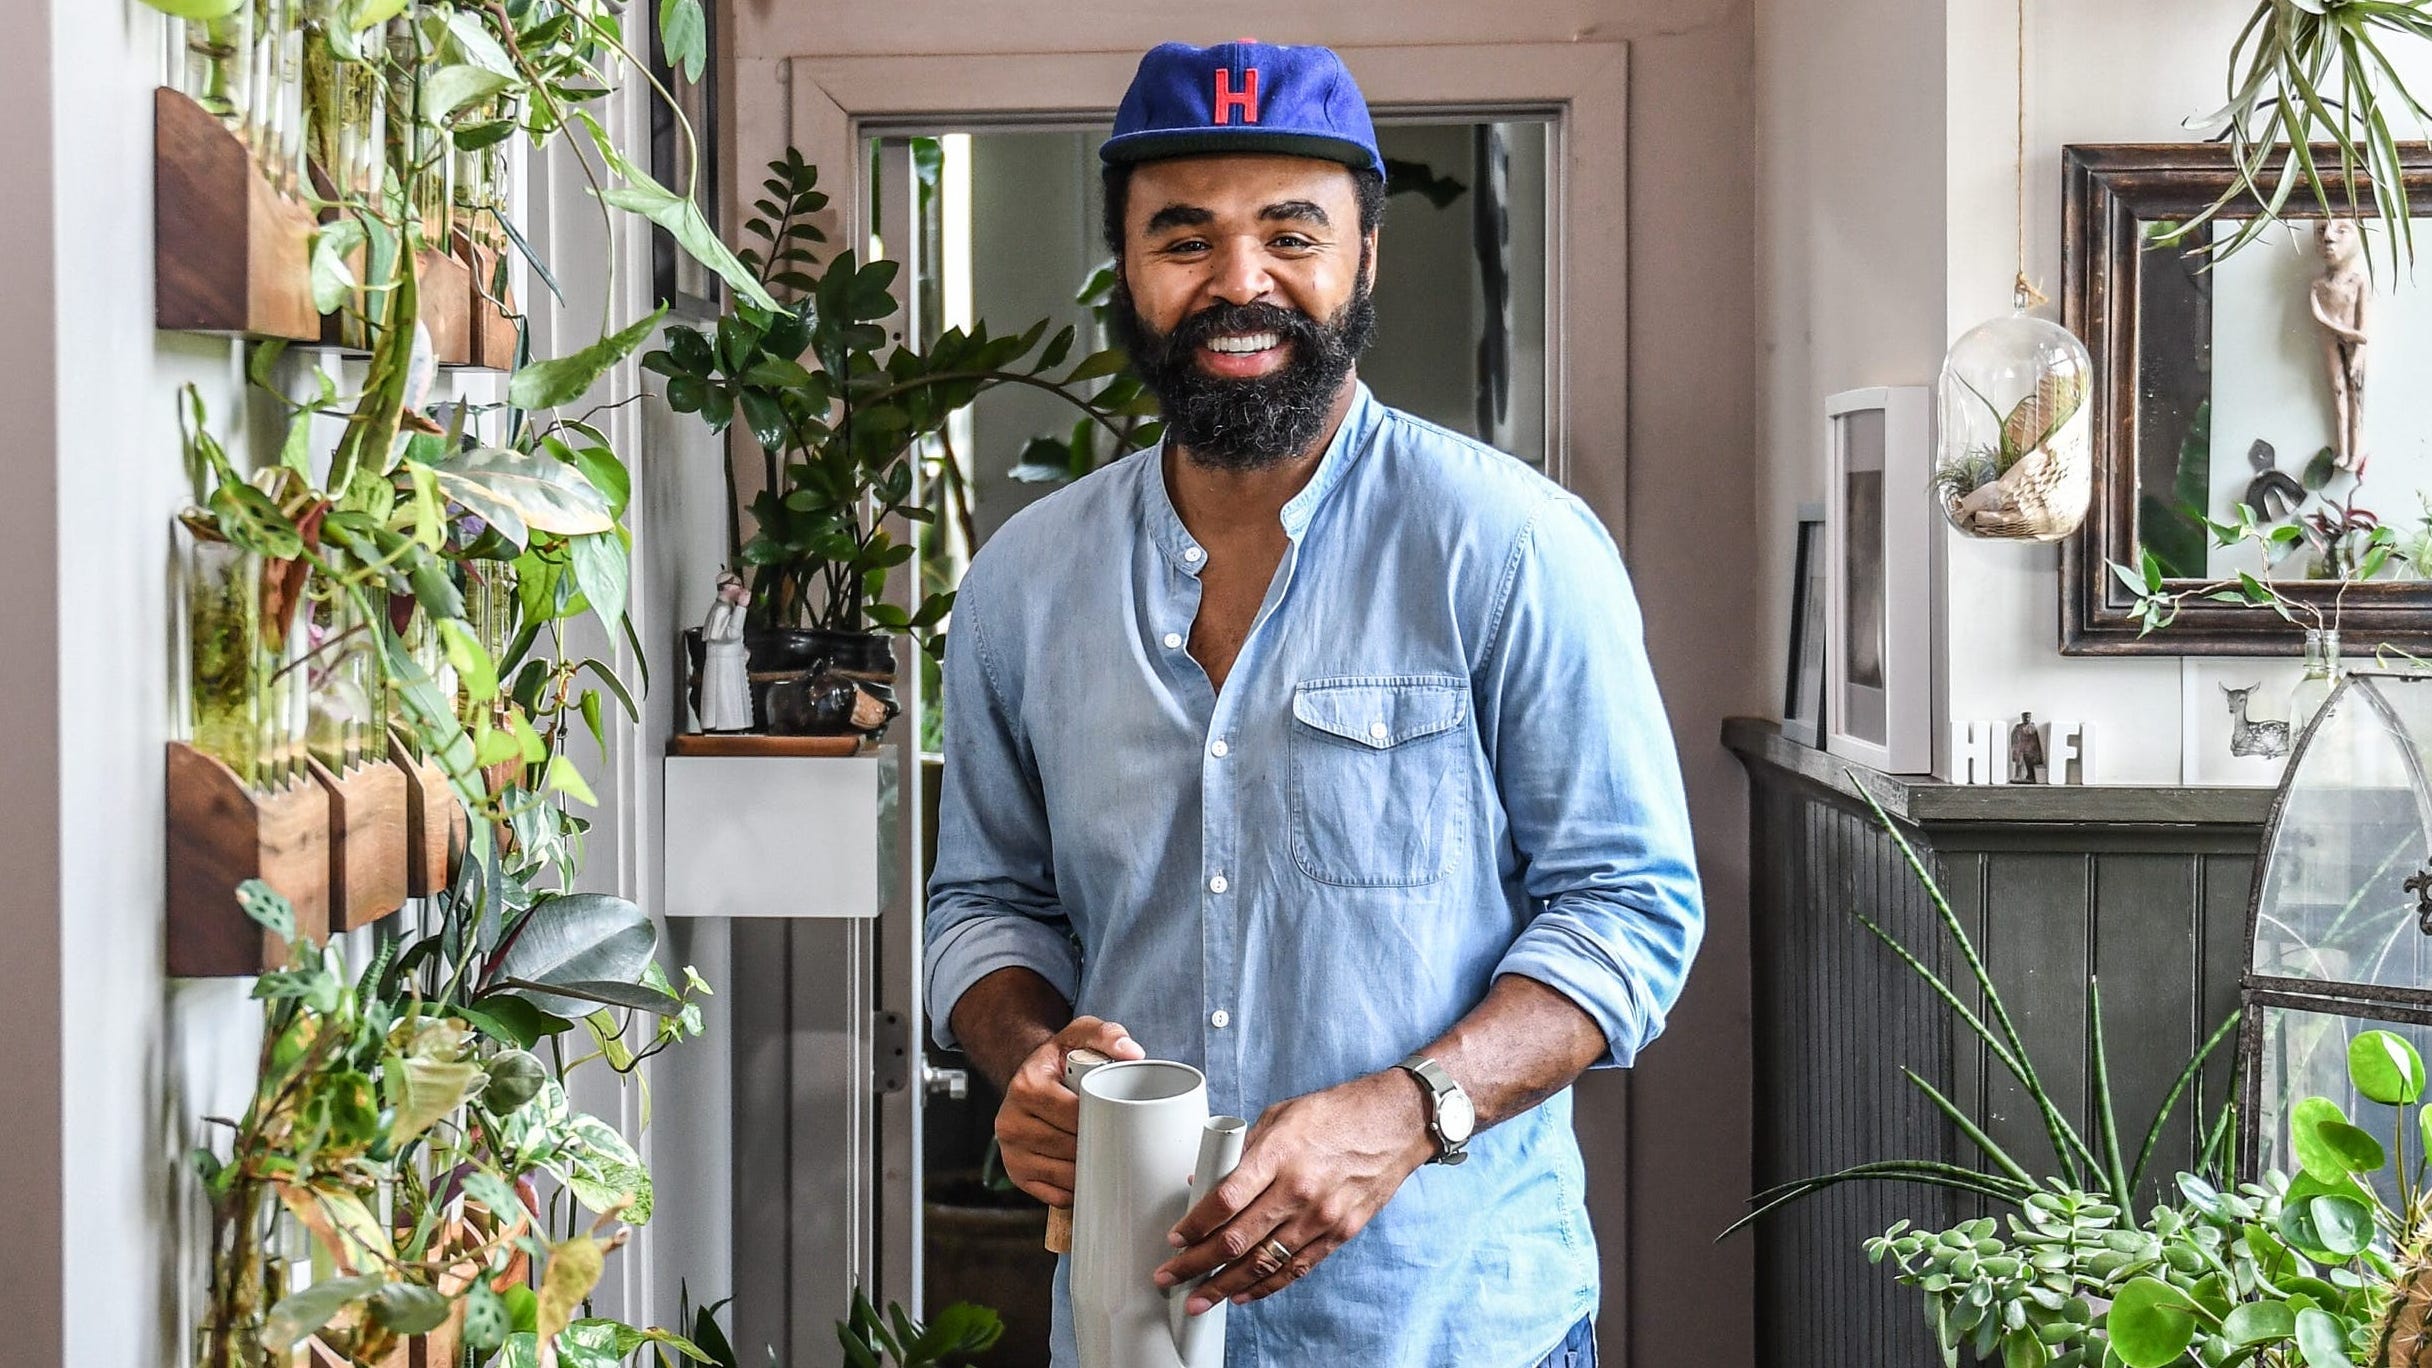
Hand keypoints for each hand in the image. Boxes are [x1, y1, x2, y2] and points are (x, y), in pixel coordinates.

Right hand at [993, 1016, 1143, 1206]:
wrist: (1033, 1076)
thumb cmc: (1063, 1058)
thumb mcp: (1082, 1034)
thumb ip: (1108, 1035)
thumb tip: (1131, 1052)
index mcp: (1026, 1086)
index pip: (1073, 1115)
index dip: (1101, 1119)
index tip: (1119, 1118)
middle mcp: (1010, 1120)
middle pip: (1068, 1147)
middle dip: (1096, 1145)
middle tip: (1117, 1137)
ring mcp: (1010, 1150)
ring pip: (1062, 1174)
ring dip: (1087, 1170)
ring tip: (1102, 1152)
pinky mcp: (1015, 1173)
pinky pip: (1053, 1194)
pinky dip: (1074, 1189)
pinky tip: (1083, 1171)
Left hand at [1152, 1070, 1433, 1313]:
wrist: (1395, 1123)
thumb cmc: (1336, 1114)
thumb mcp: (1282, 1117)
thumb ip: (1244, 1151)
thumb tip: (1205, 1180)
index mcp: (1279, 1154)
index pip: (1225, 1200)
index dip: (1195, 1225)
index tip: (1175, 1237)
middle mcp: (1299, 1189)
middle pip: (1237, 1239)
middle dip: (1196, 1264)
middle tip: (1169, 1276)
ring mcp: (1321, 1216)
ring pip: (1263, 1263)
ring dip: (1225, 1285)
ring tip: (1198, 1298)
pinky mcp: (1340, 1233)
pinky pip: (1295, 1268)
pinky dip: (1266, 1286)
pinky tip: (1242, 1294)